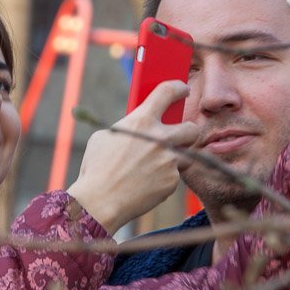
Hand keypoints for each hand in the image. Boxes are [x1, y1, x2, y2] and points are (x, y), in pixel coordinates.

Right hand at [67, 80, 198, 233]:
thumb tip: (139, 128)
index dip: (178, 88)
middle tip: (181, 135)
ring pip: (186, 156)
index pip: (168, 92)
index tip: (183, 90)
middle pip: (191, 128)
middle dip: (188, 131)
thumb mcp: (105, 137)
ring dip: (176, 158)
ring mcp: (168, 161)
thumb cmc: (97, 169)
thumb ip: (128, 128)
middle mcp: (160, 138)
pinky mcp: (171, 181)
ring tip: (156, 166)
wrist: (100, 201)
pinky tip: (147, 184)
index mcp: (141, 121)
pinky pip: (174, 176)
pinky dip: (164, 179)